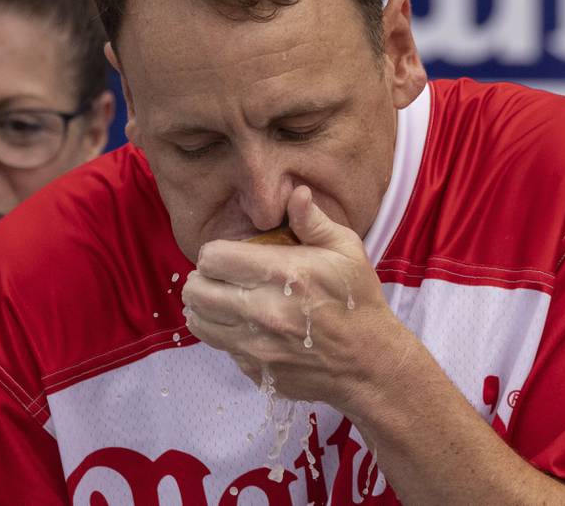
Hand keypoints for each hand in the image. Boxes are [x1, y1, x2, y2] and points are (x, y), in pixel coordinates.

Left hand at [182, 186, 407, 408]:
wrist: (368, 364)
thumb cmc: (358, 300)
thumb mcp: (346, 250)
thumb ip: (313, 220)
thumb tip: (296, 193)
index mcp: (283, 273)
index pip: (212, 258)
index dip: (216, 252)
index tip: (230, 256)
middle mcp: (263, 311)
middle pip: (196, 291)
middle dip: (203, 279)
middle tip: (221, 277)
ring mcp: (256, 346)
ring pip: (198, 321)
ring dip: (205, 307)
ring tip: (225, 299)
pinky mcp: (254, 370)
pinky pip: (219, 346)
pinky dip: (224, 334)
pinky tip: (247, 326)